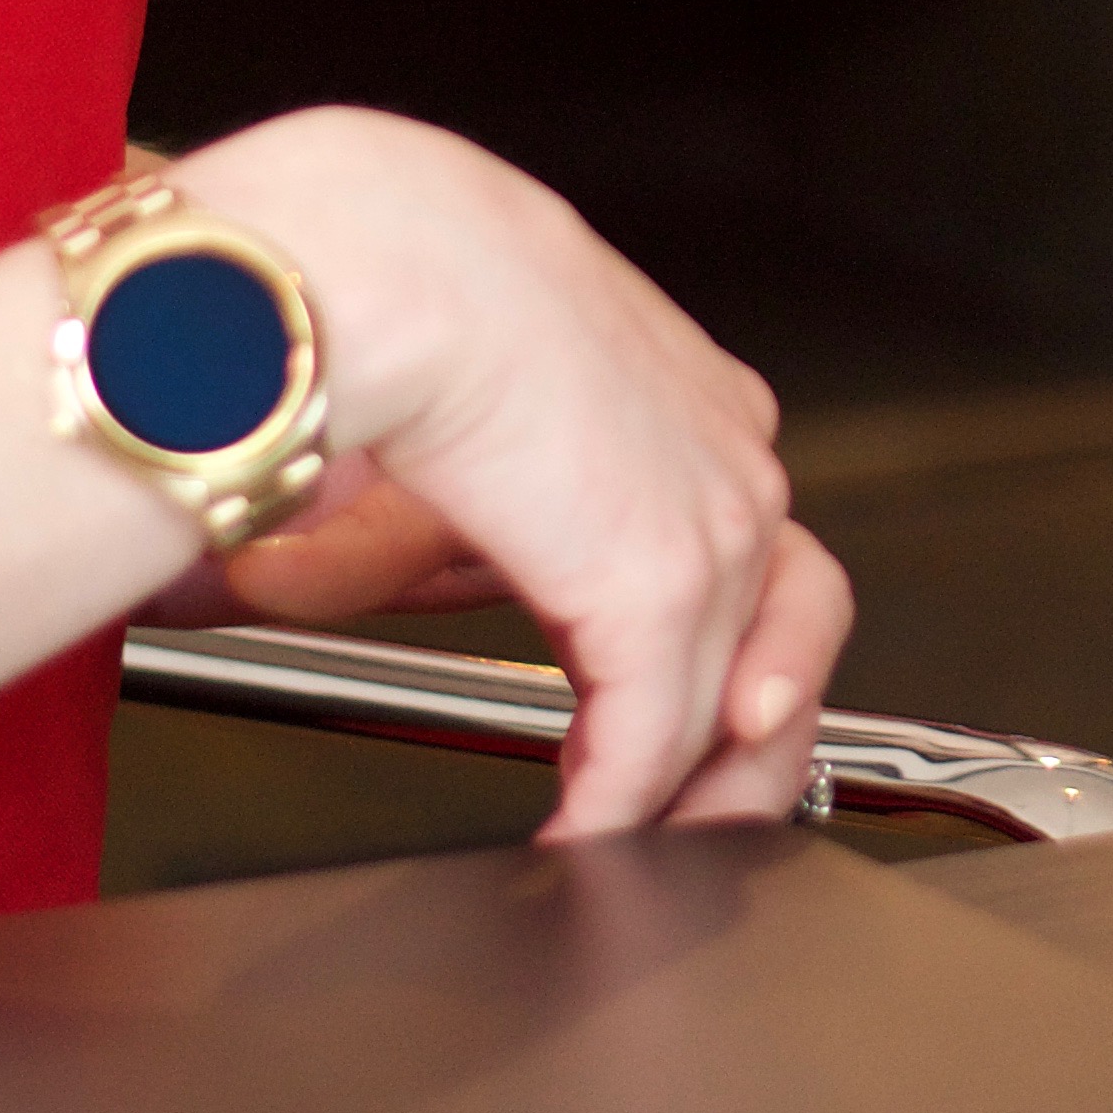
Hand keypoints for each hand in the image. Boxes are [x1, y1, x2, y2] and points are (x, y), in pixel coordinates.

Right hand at [166, 109, 844, 834]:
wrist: (367, 255)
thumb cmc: (376, 296)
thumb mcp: (418, 447)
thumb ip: (415, 544)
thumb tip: (316, 601)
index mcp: (682, 408)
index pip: (746, 561)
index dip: (709, 665)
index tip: (653, 739)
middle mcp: (722, 455)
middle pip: (796, 628)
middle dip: (746, 749)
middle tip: (687, 826)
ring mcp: (712, 516)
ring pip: (750, 697)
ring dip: (702, 793)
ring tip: (647, 856)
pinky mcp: (661, 580)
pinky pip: (655, 735)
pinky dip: (616, 809)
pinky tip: (574, 846)